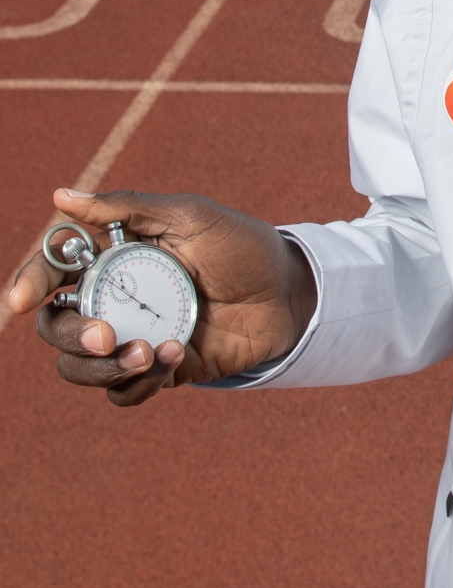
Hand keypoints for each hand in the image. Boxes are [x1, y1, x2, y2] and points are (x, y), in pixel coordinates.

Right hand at [9, 188, 316, 408]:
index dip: (28, 281)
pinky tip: (174, 359)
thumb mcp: (191, 215)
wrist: (290, 294)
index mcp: (116, 255)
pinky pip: (122, 392)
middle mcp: (117, 297)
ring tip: (149, 352)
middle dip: (69, 336)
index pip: (55, 268)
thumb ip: (128, 209)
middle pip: (56, 326)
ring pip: (79, 366)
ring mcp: (134, 335)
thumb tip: (62, 196)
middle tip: (105, 335)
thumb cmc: (243, 245)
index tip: (19, 302)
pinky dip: (137, 383)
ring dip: (102, 368)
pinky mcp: (157, 369)